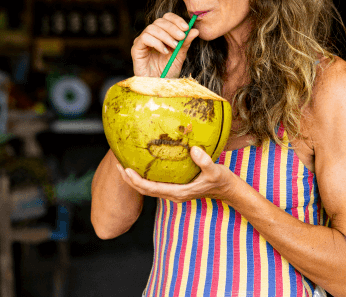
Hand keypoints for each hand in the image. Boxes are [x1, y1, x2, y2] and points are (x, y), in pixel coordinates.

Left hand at [116, 146, 234, 202]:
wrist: (227, 190)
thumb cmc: (221, 180)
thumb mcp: (216, 170)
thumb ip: (205, 161)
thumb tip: (193, 150)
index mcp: (179, 192)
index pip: (151, 189)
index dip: (136, 181)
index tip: (126, 170)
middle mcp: (173, 194)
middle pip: (145, 191)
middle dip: (130, 180)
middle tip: (117, 165)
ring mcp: (174, 192)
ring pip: (149, 188)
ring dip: (135, 179)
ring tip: (124, 165)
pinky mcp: (175, 188)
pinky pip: (155, 184)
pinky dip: (145, 177)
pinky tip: (142, 165)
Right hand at [131, 12, 198, 77]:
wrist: (158, 86)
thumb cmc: (167, 71)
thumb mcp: (179, 56)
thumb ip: (185, 43)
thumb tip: (195, 30)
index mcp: (162, 34)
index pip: (167, 18)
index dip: (176, 20)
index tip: (186, 28)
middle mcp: (151, 35)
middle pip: (160, 21)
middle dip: (172, 28)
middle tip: (181, 37)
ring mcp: (143, 41)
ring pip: (152, 28)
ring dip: (166, 36)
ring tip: (173, 47)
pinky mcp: (136, 48)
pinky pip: (145, 38)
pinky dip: (156, 42)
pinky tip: (164, 51)